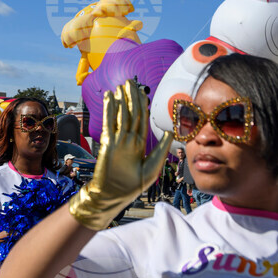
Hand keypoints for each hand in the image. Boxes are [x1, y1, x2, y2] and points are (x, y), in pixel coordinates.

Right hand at [69, 80, 172, 230]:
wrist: (113, 196)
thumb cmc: (132, 185)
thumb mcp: (152, 168)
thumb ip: (161, 150)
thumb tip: (169, 132)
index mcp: (139, 144)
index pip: (142, 120)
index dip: (142, 105)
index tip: (141, 92)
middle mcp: (128, 139)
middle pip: (131, 113)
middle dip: (131, 98)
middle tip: (129, 82)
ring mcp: (118, 140)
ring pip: (121, 115)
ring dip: (121, 100)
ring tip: (120, 86)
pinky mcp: (108, 143)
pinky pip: (109, 122)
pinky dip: (109, 109)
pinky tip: (110, 97)